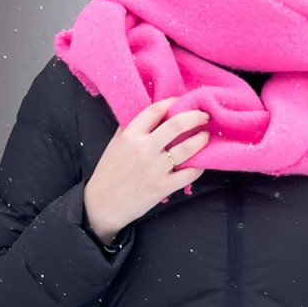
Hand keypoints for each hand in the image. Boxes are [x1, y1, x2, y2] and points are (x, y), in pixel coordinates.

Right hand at [84, 99, 209, 241]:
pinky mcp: (163, 187)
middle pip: (177, 124)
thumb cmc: (108, 173)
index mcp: (130, 135)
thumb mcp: (115, 144)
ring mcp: (155, 169)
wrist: (102, 205)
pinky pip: (189, 173)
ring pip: (187, 148)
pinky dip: (200, 166)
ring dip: (201, 139)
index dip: (173, 102)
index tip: (182, 102)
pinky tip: (202, 161)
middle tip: (204, 116)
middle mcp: (144, 149)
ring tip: (205, 135)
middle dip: (195, 116)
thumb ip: (130, 127)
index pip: (156, 110)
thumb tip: (150, 113)